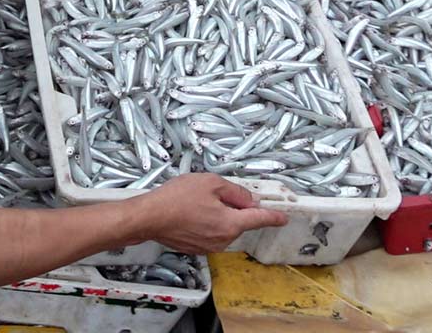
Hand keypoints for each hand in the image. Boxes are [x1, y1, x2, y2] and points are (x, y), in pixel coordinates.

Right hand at [136, 174, 288, 253]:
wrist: (149, 217)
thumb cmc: (177, 198)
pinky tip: (191, 212)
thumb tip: (250, 201)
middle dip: (234, 208)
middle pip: (239, 222)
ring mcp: (209, 246)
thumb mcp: (211, 184)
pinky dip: (207, 222)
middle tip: (216, 192)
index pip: (259, 220)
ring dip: (219, 214)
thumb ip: (236, 192)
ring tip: (196, 201)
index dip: (273, 217)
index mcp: (231, 224)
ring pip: (224, 227)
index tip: (283, 217)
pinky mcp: (196, 248)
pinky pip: (210, 232)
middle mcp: (223, 240)